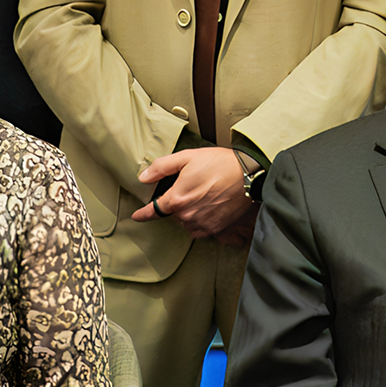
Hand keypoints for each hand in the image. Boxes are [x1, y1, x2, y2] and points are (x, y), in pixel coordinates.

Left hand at [132, 146, 255, 243]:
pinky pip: (200, 230)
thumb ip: (161, 167)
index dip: (142, 214)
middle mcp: (188, 216)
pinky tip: (208, 209)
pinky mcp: (216, 229)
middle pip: (173, 214)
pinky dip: (200, 221)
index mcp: (177, 199)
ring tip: (202, 197)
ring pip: (186, 223)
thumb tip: (143, 177)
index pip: (153, 211)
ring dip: (188, 213)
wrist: (249, 175)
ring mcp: (202, 224)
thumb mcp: (187, 157)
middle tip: (191, 188)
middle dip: (176, 204)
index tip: (136, 216)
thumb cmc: (219, 163)